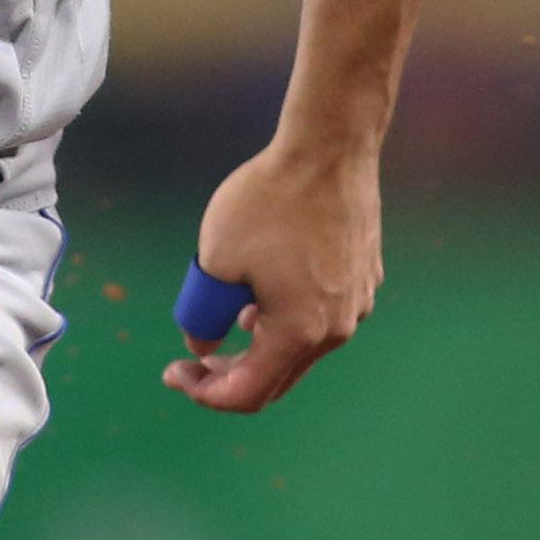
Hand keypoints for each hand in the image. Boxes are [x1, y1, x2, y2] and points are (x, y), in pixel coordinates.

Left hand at [160, 143, 382, 413]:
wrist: (330, 146)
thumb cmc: (269, 200)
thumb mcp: (215, 260)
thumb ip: (202, 315)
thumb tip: (204, 344)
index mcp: (300, 332)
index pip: (248, 393)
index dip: (204, 393)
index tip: (173, 372)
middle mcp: (336, 327)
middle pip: (277, 377)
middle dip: (230, 374)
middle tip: (194, 358)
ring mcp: (357, 302)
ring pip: (301, 346)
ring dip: (261, 343)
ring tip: (233, 309)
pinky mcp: (365, 276)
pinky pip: (322, 314)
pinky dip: (289, 316)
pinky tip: (268, 281)